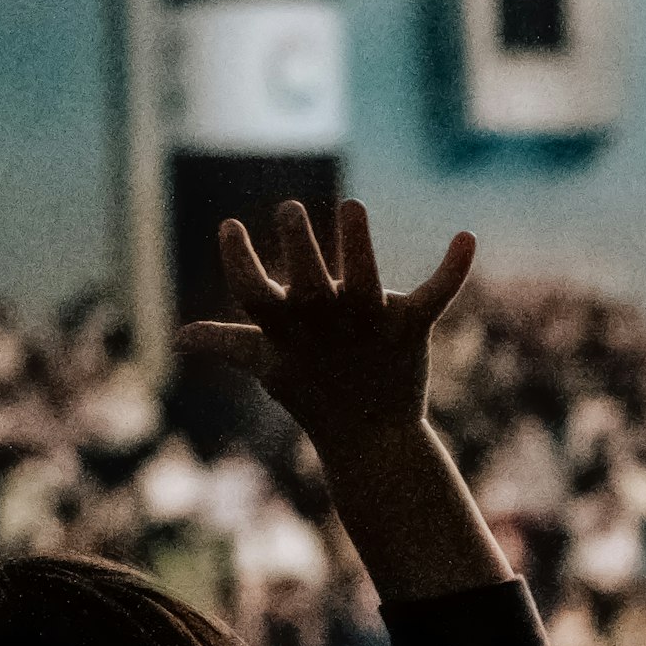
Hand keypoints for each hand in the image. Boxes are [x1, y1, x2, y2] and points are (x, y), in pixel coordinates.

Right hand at [183, 199, 474, 449]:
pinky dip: (453, 267)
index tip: (230, 226)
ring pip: (365, 279)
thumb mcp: (267, 365)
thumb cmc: (311, 391)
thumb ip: (227, 342)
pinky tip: (467, 237)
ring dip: (359, 244)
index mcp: (287, 328)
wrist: (368, 436)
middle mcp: (326, 322)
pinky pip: (434, 293)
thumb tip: (178, 338)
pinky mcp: (409, 327)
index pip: (252, 291)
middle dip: (300, 245)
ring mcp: (368, 324)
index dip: (239, 260)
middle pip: (308, 281)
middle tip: (291, 210)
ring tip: (353, 209)